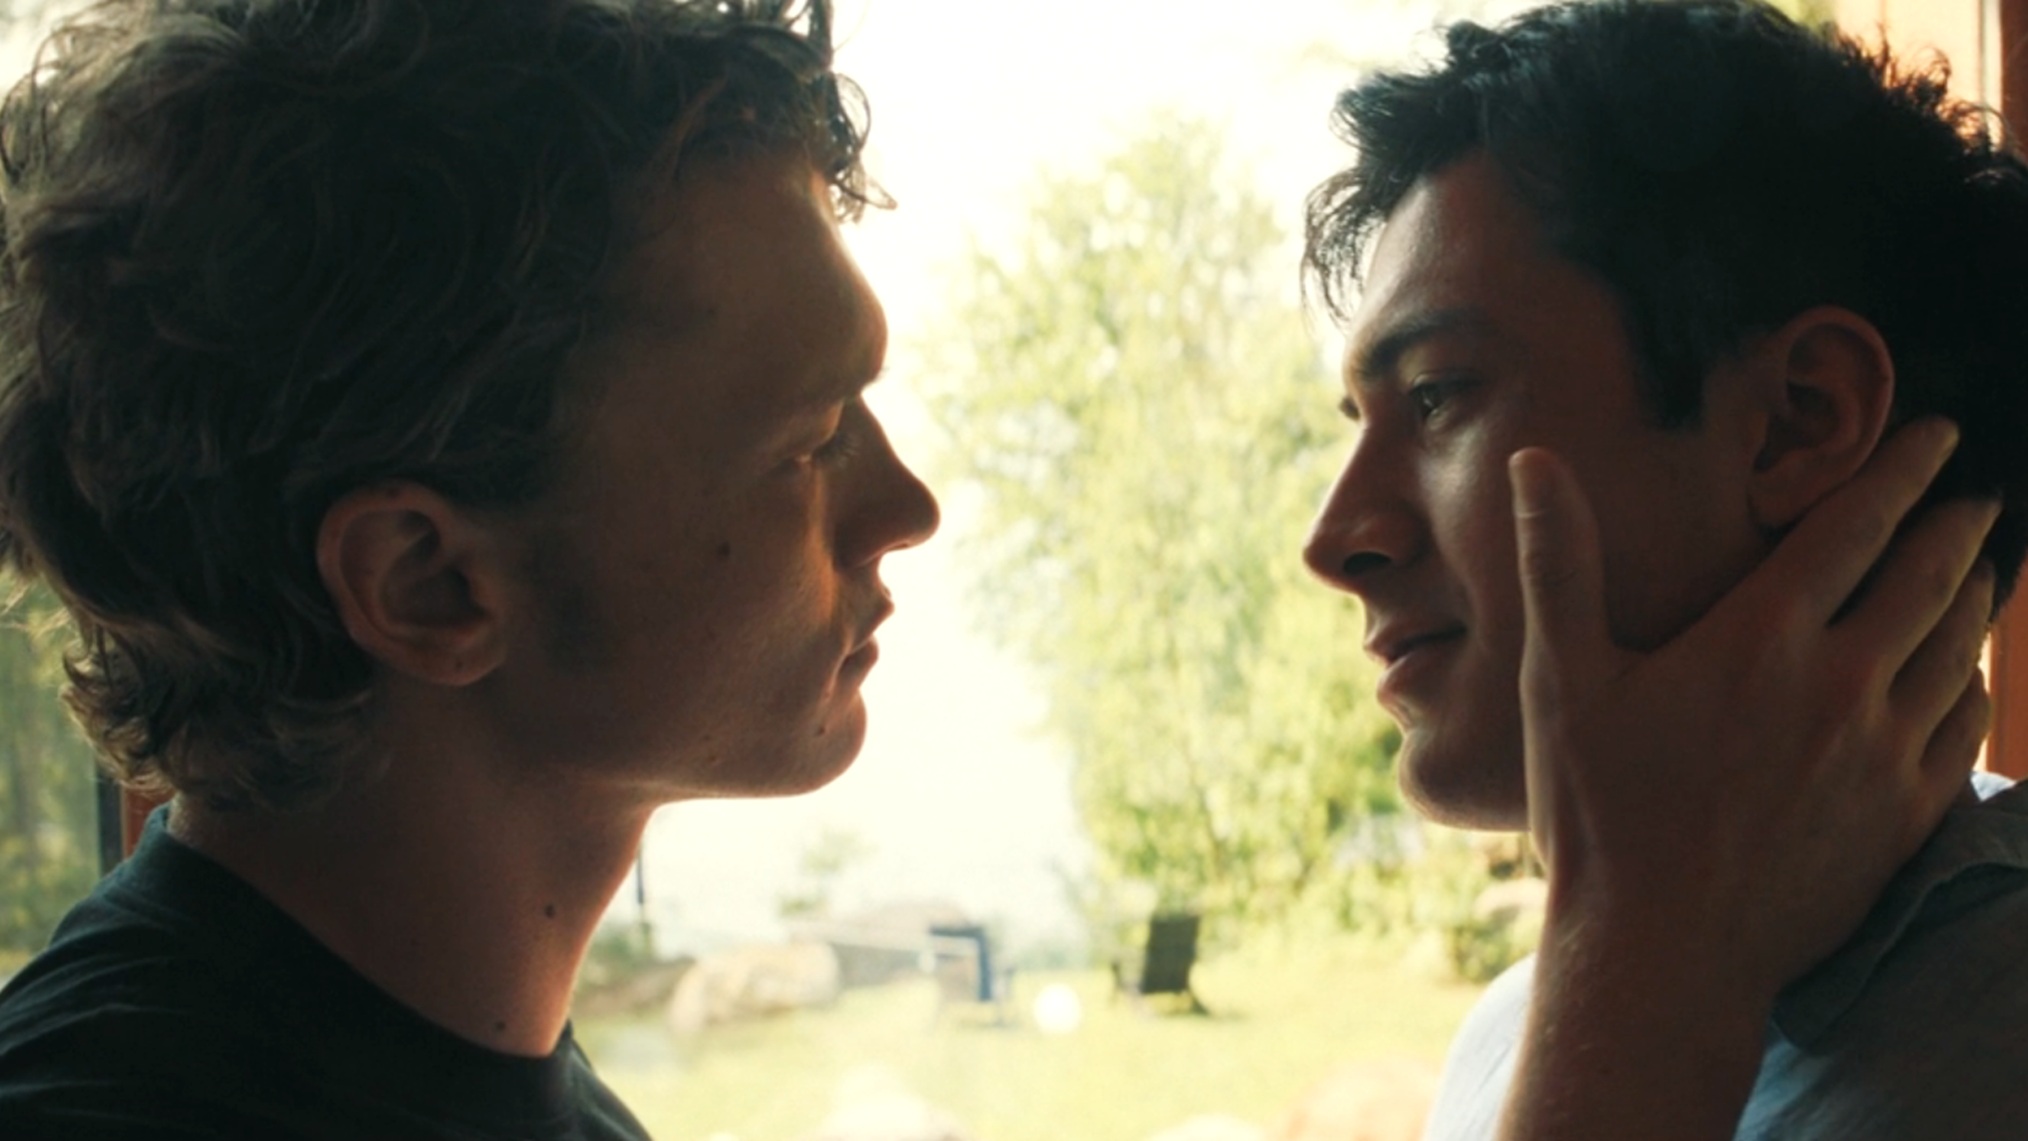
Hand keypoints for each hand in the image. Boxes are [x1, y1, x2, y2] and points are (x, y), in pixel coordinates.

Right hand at [1496, 417, 1995, 1140]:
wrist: (1659, 952)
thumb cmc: (1596, 811)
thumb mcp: (1560, 678)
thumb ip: (1557, 561)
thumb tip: (1533, 460)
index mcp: (1760, 639)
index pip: (1857, 528)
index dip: (1904, 471)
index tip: (1940, 436)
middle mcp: (1840, 687)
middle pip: (1929, 580)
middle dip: (1959, 526)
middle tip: (1978, 495)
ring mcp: (1882, 756)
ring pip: (1959, 652)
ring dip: (1973, 600)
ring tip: (1979, 571)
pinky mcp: (1903, 817)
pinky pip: (1965, 730)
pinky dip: (1975, 685)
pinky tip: (1967, 675)